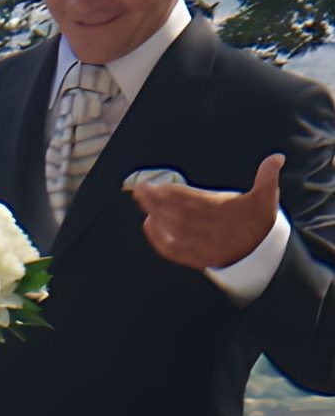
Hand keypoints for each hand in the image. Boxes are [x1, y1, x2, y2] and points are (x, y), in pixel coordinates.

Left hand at [131, 154, 283, 269]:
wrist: (262, 254)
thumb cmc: (258, 220)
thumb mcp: (266, 197)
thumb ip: (267, 176)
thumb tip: (276, 158)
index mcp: (226, 212)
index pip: (195, 202)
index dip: (175, 193)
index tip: (157, 185)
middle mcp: (213, 230)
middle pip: (180, 215)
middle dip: (158, 202)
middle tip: (139, 190)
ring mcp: (203, 246)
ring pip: (175, 231)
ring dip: (156, 216)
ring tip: (142, 201)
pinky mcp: (196, 258)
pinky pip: (174, 251)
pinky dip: (158, 239)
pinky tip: (148, 224)